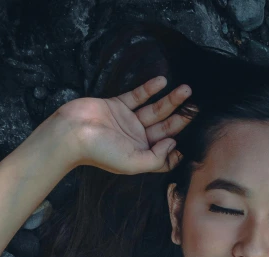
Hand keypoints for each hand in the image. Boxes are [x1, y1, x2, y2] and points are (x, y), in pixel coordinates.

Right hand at [56, 76, 194, 174]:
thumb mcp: (133, 163)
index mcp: (141, 155)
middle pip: (165, 128)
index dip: (178, 149)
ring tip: (187, 90)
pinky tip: (163, 81)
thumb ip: (156, 158)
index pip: (165, 153)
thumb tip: (173, 144)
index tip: (190, 141)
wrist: (70, 133)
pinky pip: (138, 96)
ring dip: (171, 100)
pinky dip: (150, 88)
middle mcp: (137, 139)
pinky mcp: (118, 105)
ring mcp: (128, 121)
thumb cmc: (100, 152)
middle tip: (198, 107)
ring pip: (156, 110)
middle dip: (182, 118)